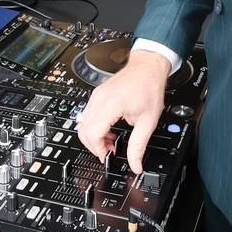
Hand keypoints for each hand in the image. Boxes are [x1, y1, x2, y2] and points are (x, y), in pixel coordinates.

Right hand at [76, 50, 170, 173]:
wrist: (148, 67)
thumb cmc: (149, 87)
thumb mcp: (148, 121)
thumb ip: (139, 146)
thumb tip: (135, 165)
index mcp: (112, 104)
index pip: (93, 133)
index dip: (98, 149)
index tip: (108, 156)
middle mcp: (100, 99)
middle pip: (83, 130)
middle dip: (94, 146)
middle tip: (109, 151)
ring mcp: (96, 95)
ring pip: (83, 123)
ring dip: (94, 137)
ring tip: (111, 141)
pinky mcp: (97, 95)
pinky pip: (87, 115)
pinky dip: (94, 127)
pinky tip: (109, 130)